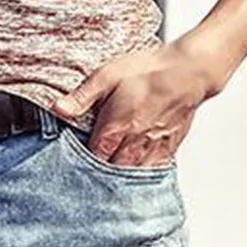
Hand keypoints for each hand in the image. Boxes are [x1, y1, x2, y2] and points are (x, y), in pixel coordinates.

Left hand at [50, 40, 221, 168]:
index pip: (92, 158)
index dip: (80, 161)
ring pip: (131, 176)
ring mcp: (153, 149)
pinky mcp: (168, 148)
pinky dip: (140, 174)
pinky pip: (152, 172)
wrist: (188, 72)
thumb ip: (82, 96)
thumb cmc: (148, 70)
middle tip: (87, 169)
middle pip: (110, 172)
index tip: (71, 159)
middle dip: (98, 173)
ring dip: (119, 176)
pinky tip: (133, 168)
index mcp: (115, 128)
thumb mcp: (107, 75)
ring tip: (108, 171)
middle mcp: (134, 144)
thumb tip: (58, 109)